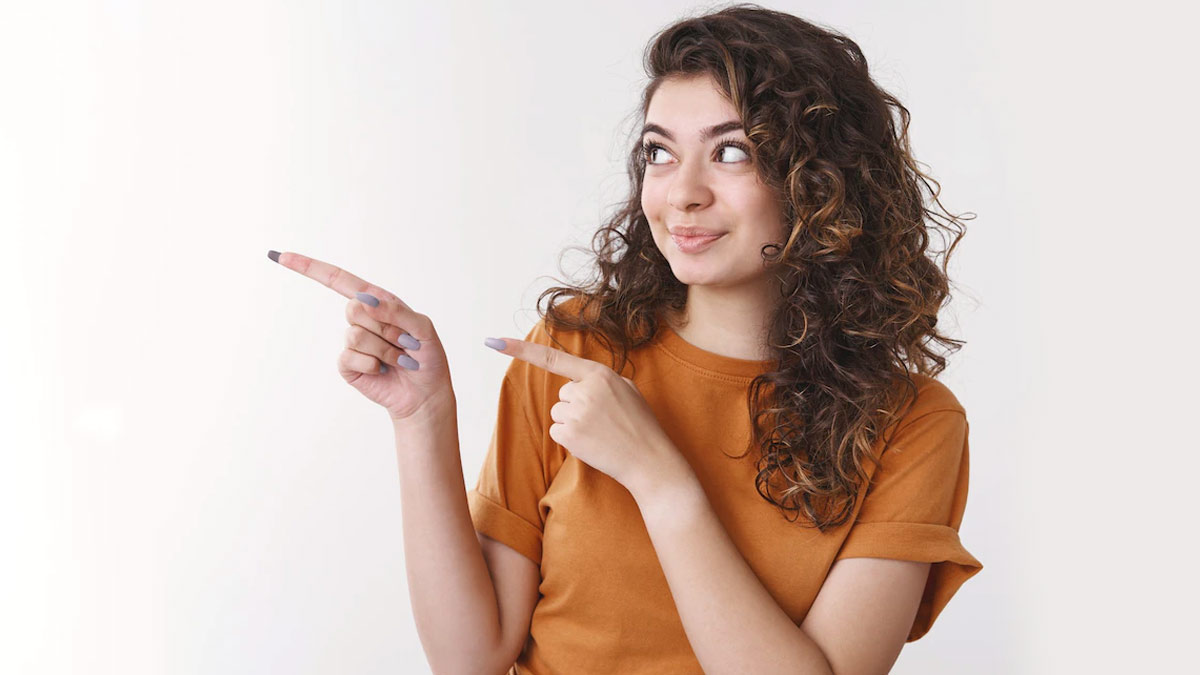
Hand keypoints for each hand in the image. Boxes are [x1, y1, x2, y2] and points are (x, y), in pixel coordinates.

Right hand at [270, 250, 454, 421]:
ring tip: (398, 359)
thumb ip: (396, 311)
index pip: (340, 280)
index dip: (310, 268)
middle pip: (353, 309)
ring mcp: (353, 342)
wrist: (425, 393)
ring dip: (384, 349)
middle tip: (403, 342)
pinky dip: (373, 364)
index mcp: (378, 301)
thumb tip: (364, 300)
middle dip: (384, 328)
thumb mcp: (423, 328)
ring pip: (355, 335)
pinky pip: (351, 357)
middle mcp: (362, 319)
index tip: (283, 257)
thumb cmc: (427, 357)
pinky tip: (384, 370)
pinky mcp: (348, 364)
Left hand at [488, 334, 681, 495]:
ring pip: (558, 414)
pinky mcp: (569, 436)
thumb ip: (599, 380)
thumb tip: (575, 381)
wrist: (650, 460)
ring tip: (601, 432)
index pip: (553, 359)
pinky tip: (593, 444)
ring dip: (573, 423)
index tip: (493, 341)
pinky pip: (557, 432)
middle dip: (577, 406)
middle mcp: (584, 390)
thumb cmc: (640, 425)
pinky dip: (570, 440)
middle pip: (562, 395)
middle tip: (604, 420)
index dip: (520, 349)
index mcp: (599, 374)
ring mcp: (576, 414)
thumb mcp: (627, 390)